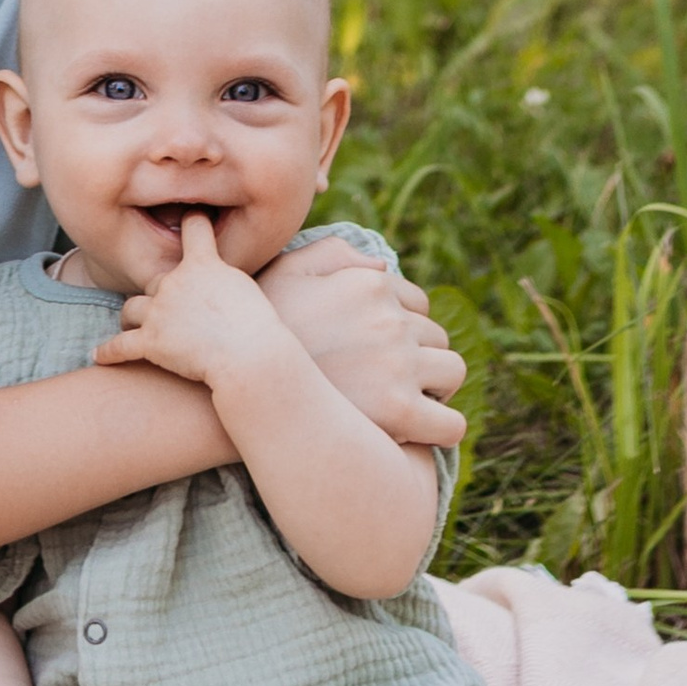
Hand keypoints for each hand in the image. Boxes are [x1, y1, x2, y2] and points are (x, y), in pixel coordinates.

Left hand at [93, 211, 292, 398]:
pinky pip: (120, 346)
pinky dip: (109, 352)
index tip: (189, 215)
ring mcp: (159, 312)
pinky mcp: (150, 342)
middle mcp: (174, 282)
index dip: (192, 222)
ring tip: (132, 326)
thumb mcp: (244, 287)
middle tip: (172, 308)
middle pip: (155, 280)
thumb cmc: (257, 324)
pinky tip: (99, 356)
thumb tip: (215, 276)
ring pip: (131, 309)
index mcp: (202, 264)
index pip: (194, 229)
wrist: (248, 355)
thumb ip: (222, 276)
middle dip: (160, 292)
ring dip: (132, 317)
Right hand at [263, 250, 465, 447]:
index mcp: (370, 284)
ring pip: (452, 372)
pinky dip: (442, 427)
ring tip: (404, 401)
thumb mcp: (285, 269)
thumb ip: (333, 253)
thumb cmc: (252, 326)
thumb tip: (382, 266)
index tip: (376, 347)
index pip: (415, 302)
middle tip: (385, 378)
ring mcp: (397, 366)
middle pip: (435, 337)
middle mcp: (390, 321)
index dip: (400, 325)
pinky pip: (450, 424)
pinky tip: (419, 432)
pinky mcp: (399, 412)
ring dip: (434, 385)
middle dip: (418, 355)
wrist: (235, 381)